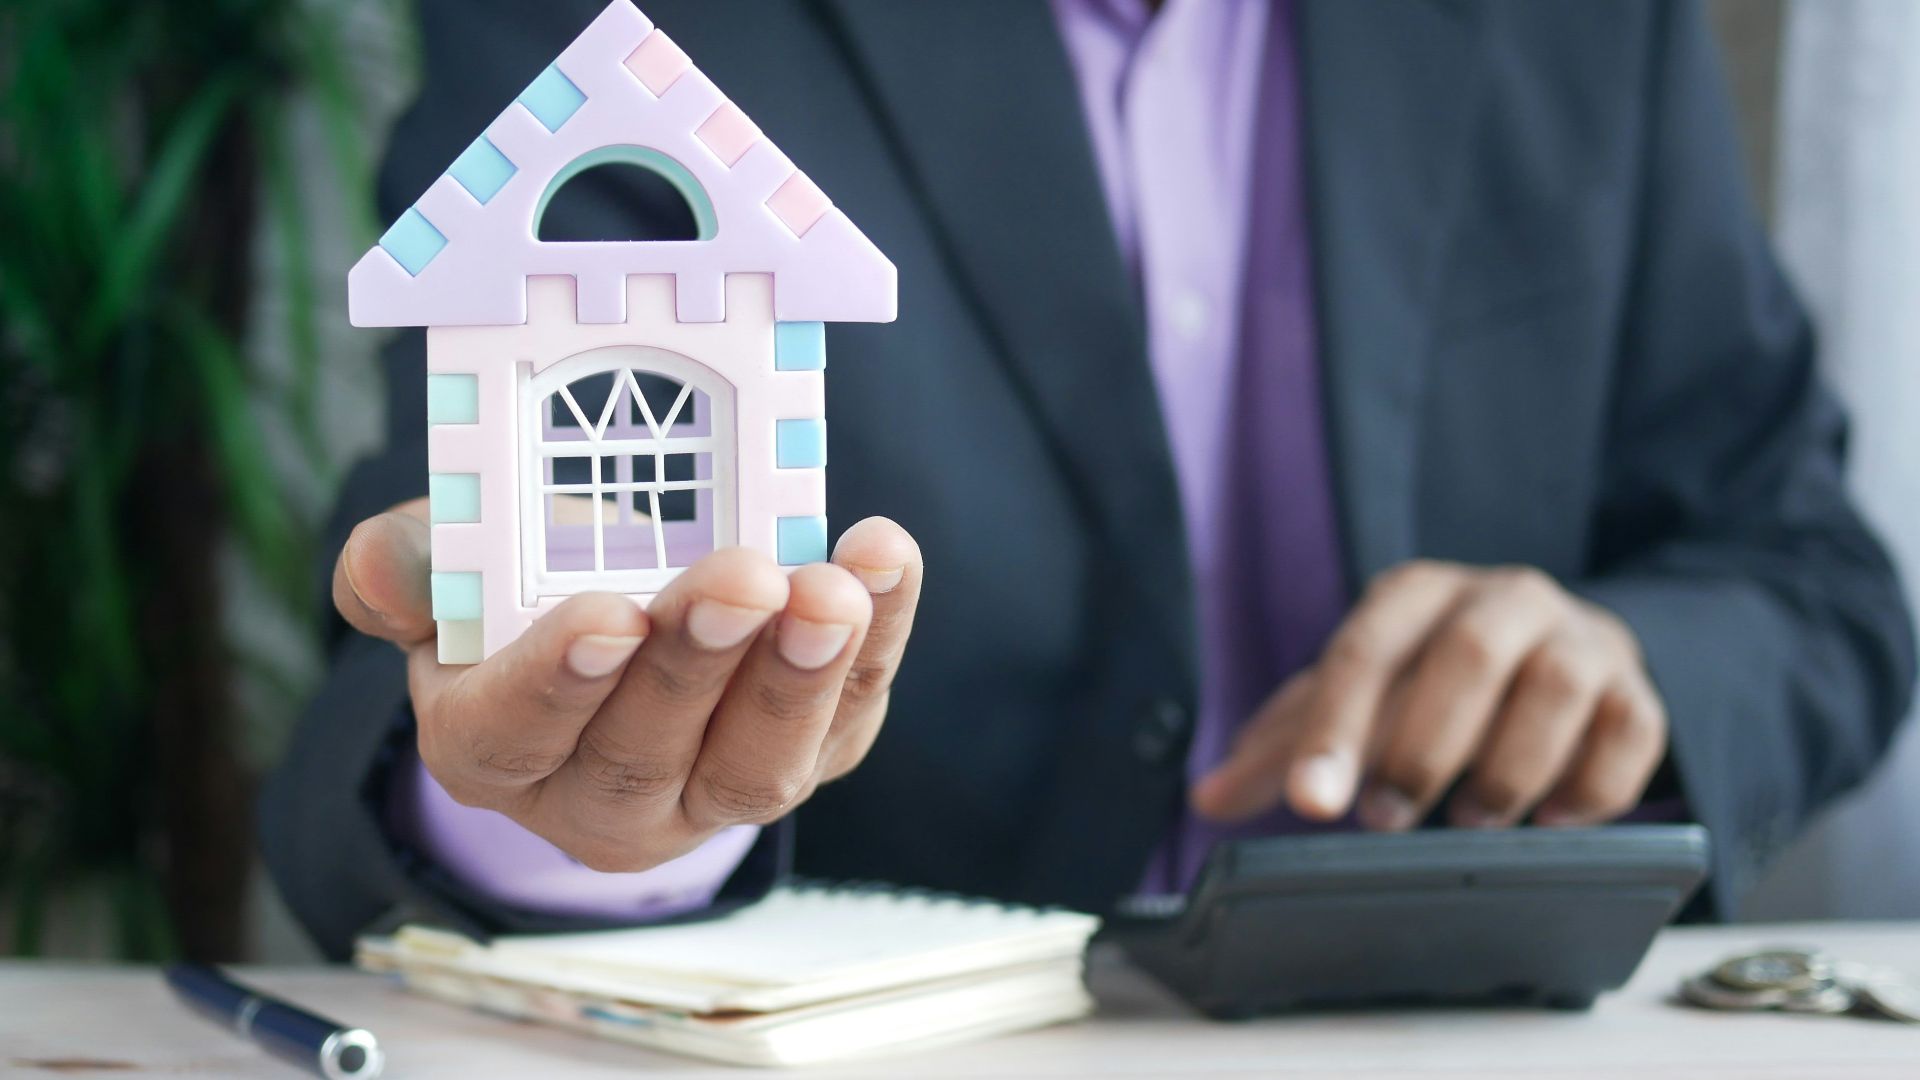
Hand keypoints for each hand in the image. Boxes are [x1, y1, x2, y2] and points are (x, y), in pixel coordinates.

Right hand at [333, 498, 922, 871]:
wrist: (619, 618)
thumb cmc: (522, 592)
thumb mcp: (448, 572)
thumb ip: (408, 567)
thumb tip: (382, 564)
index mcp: (492, 749)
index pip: (515, 733)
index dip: (561, 680)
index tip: (610, 615)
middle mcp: (600, 797)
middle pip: (645, 753)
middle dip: (698, 666)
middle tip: (743, 579)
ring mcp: (712, 791)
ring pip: (756, 765)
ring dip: (802, 675)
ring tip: (831, 589)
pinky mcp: (807, 756)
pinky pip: (847, 714)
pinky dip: (877, 640)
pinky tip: (884, 560)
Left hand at [1191, 561, 1666, 830]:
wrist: (1558, 650)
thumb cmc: (1434, 680)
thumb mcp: (1358, 699)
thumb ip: (1286, 746)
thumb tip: (1208, 797)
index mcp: (1416, 594)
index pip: (1365, 652)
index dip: (1335, 730)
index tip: (1312, 804)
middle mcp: (1502, 598)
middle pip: (1466, 655)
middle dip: (1423, 747)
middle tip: (1388, 821)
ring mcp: (1578, 639)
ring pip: (1555, 687)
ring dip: (1509, 767)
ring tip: (1474, 821)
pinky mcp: (1636, 689)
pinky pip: (1629, 731)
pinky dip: (1592, 786)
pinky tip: (1552, 821)